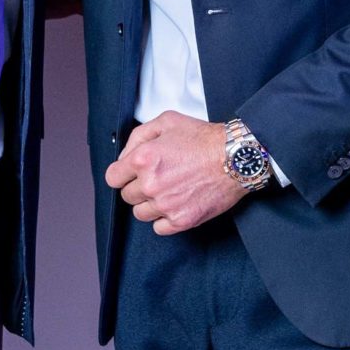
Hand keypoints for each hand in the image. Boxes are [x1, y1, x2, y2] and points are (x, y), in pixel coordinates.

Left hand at [105, 113, 247, 233]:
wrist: (237, 158)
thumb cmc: (205, 139)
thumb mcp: (167, 121)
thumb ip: (138, 137)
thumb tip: (124, 156)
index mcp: (143, 159)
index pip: (113, 178)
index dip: (122, 174)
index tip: (131, 175)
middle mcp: (151, 184)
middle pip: (127, 196)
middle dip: (139, 187)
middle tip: (158, 178)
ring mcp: (166, 204)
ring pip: (141, 213)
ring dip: (150, 204)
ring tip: (168, 192)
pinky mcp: (181, 220)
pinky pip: (158, 228)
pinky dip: (164, 219)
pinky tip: (175, 205)